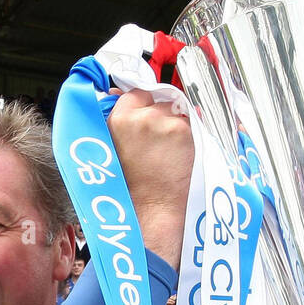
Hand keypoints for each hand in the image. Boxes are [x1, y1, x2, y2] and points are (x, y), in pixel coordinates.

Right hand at [106, 87, 191, 271]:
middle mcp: (140, 117)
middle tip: (159, 144)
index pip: (136, 93)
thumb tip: (116, 94)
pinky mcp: (183, 131)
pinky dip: (190, 137)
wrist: (152, 211)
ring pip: (176, 111)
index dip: (144, 107)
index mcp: (117, 120)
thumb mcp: (111, 149)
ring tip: (170, 152)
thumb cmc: (131, 187)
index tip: (146, 123)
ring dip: (177, 126)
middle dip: (161, 116)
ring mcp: (163, 122)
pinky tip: (181, 155)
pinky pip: (191, 123)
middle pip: (158, 100)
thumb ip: (117, 118)